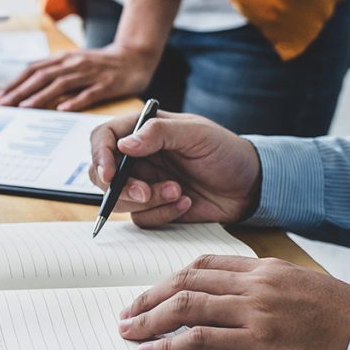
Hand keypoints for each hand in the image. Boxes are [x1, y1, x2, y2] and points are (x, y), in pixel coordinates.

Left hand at [0, 45, 154, 110]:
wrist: (134, 57)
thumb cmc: (100, 64)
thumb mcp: (74, 62)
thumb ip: (53, 70)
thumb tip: (27, 82)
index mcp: (64, 59)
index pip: (34, 69)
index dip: (15, 82)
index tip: (0, 96)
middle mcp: (74, 64)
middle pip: (43, 76)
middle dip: (21, 90)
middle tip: (5, 103)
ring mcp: (91, 74)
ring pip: (61, 84)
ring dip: (41, 96)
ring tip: (25, 107)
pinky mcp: (107, 85)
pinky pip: (89, 94)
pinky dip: (75, 101)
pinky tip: (63, 109)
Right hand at [89, 111, 261, 227]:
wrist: (250, 186)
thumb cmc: (226, 152)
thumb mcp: (197, 134)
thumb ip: (159, 133)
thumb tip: (123, 145)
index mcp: (142, 131)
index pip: (103, 138)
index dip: (99, 156)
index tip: (110, 175)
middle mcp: (138, 157)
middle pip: (102, 173)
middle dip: (121, 188)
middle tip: (144, 193)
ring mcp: (144, 183)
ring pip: (119, 200)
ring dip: (147, 201)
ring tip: (178, 192)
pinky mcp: (154, 207)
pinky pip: (141, 218)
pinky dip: (162, 213)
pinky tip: (186, 203)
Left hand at [118, 255, 349, 349]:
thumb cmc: (345, 319)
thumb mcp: (303, 288)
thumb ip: (265, 288)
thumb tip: (232, 299)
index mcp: (265, 267)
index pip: (203, 264)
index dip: (170, 278)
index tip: (151, 291)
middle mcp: (255, 283)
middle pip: (186, 280)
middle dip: (149, 296)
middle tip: (127, 311)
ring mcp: (254, 311)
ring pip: (185, 305)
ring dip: (148, 319)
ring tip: (128, 331)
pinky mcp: (256, 342)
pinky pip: (198, 340)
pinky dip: (168, 346)